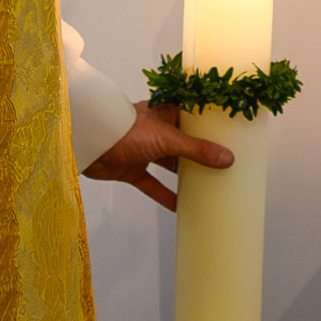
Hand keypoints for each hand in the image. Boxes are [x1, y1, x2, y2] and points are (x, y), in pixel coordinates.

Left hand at [82, 101, 234, 209]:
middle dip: (199, 153)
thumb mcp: (168, 138)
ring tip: (207, 184)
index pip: (192, 118)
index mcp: (165, 113)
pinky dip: (164, 194)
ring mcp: (144, 150)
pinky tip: (180, 206)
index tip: (229, 135)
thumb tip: (227, 158)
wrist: (90, 143)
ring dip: (184, 174)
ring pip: (169, 163)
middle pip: (183, 142)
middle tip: (223, 164)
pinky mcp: (132, 169)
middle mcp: (156, 130)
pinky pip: (153, 184)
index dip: (209, 126)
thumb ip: (197, 150)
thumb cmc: (127, 130)